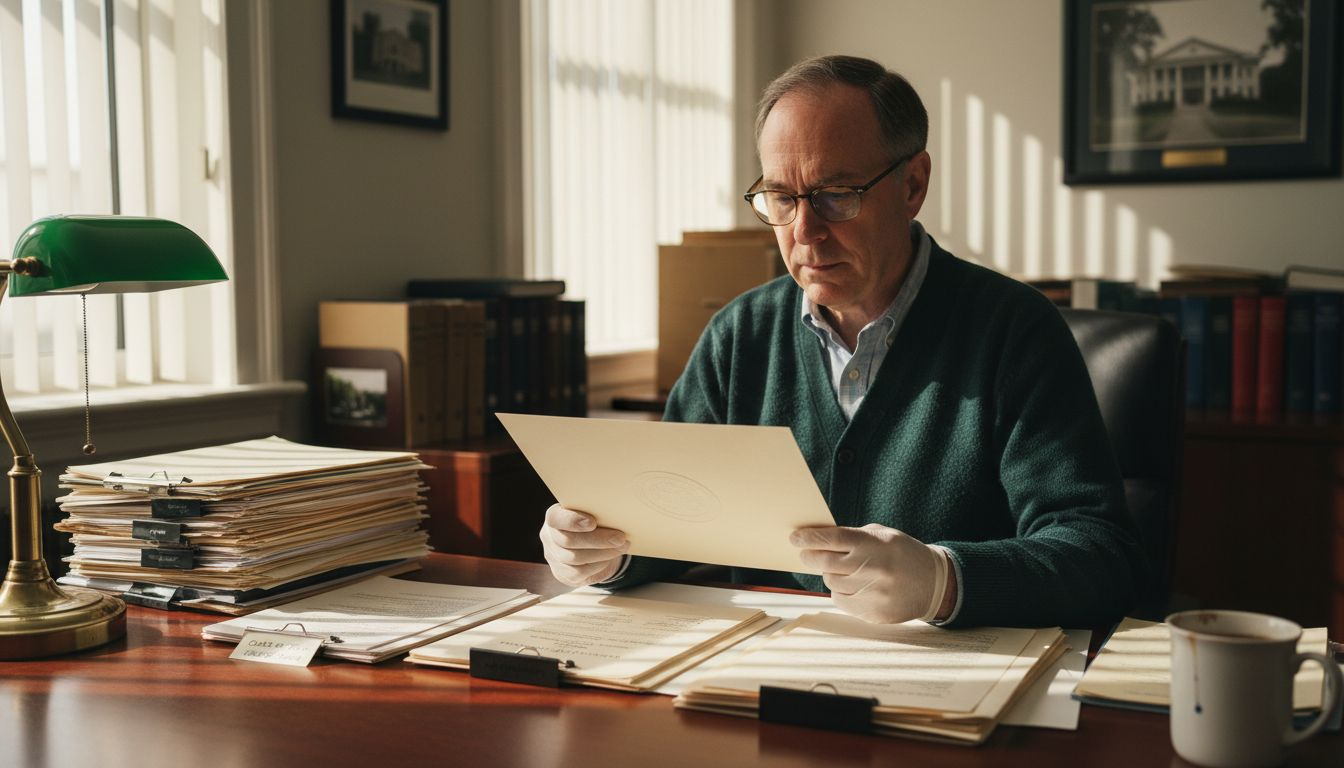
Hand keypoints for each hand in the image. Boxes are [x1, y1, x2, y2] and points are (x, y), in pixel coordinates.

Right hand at [539, 504, 629, 586]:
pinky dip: (599, 565)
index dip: (572, 521)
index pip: (555, 518)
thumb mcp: (593, 513)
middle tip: (620, 538)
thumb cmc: (594, 523)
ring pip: (575, 558)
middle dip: (597, 540)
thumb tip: (616, 513)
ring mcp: (554, 556)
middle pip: (568, 541)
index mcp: (555, 516)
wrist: (591, 546)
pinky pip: (579, 572)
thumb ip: (598, 512)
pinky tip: (610, 558)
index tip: (593, 522)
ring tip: (621, 547)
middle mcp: (549, 537)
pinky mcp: (562, 573)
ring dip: (603, 553)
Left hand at [791, 523, 947, 623]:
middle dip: (810, 556)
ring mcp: (873, 594)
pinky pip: (840, 600)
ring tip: (845, 569)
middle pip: (825, 563)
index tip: (795, 538)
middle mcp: (873, 569)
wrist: (933, 583)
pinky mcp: (872, 613)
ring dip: (830, 574)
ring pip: (831, 582)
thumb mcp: (883, 536)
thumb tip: (817, 539)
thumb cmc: (902, 554)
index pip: (832, 539)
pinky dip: (841, 591)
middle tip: (806, 553)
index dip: (809, 538)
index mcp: (874, 545)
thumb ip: (852, 537)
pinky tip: (854, 585)